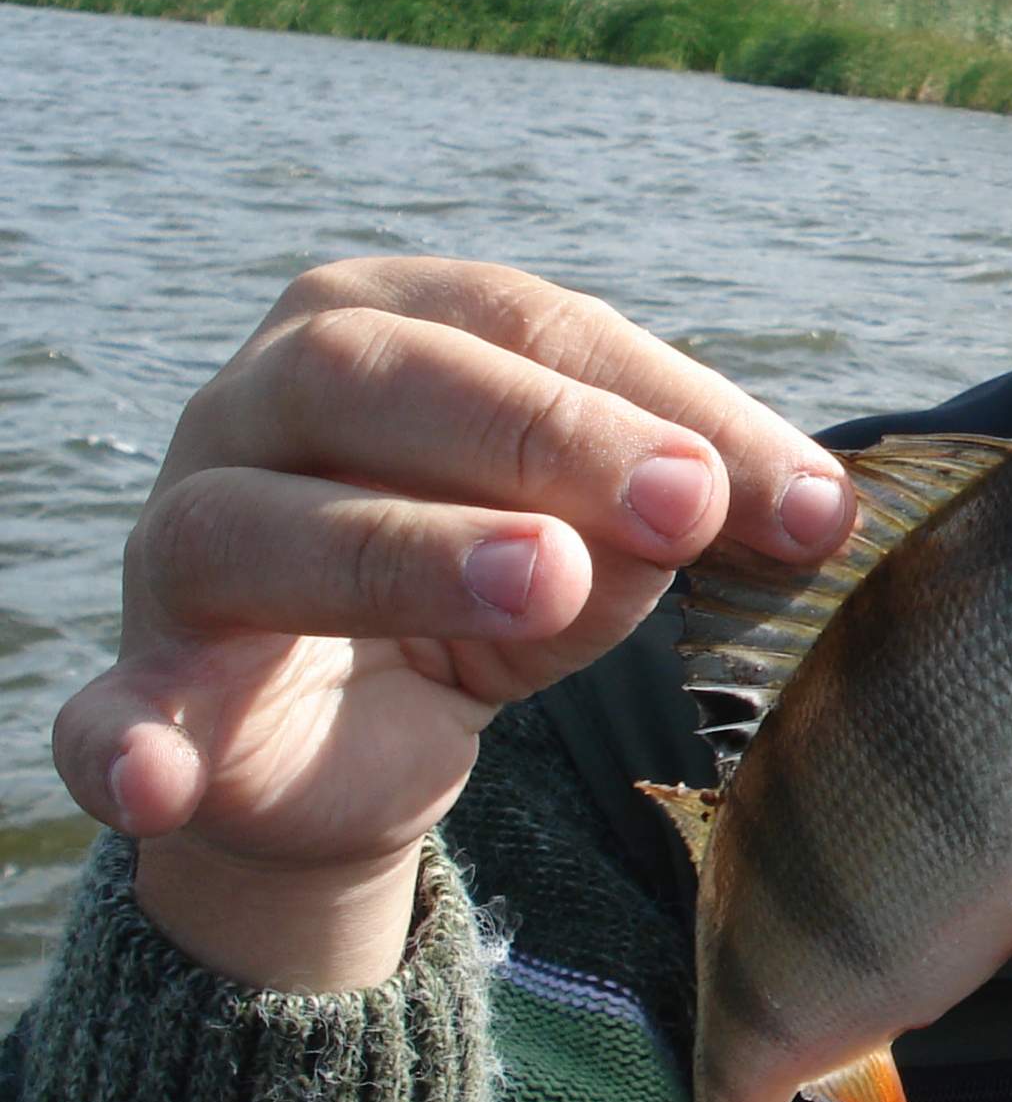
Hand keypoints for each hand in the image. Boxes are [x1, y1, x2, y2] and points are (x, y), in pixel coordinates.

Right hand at [50, 258, 853, 990]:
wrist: (349, 738)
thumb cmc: (493, 580)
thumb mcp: (605, 541)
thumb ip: (679, 515)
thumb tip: (809, 512)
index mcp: (386, 320)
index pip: (537, 327)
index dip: (676, 405)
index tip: (807, 499)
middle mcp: (261, 399)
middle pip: (384, 379)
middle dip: (543, 437)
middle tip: (679, 507)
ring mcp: (183, 540)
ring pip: (259, 526)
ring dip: (403, 554)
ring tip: (543, 584)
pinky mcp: (146, 690)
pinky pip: (111, 715)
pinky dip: (123, 743)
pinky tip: (154, 780)